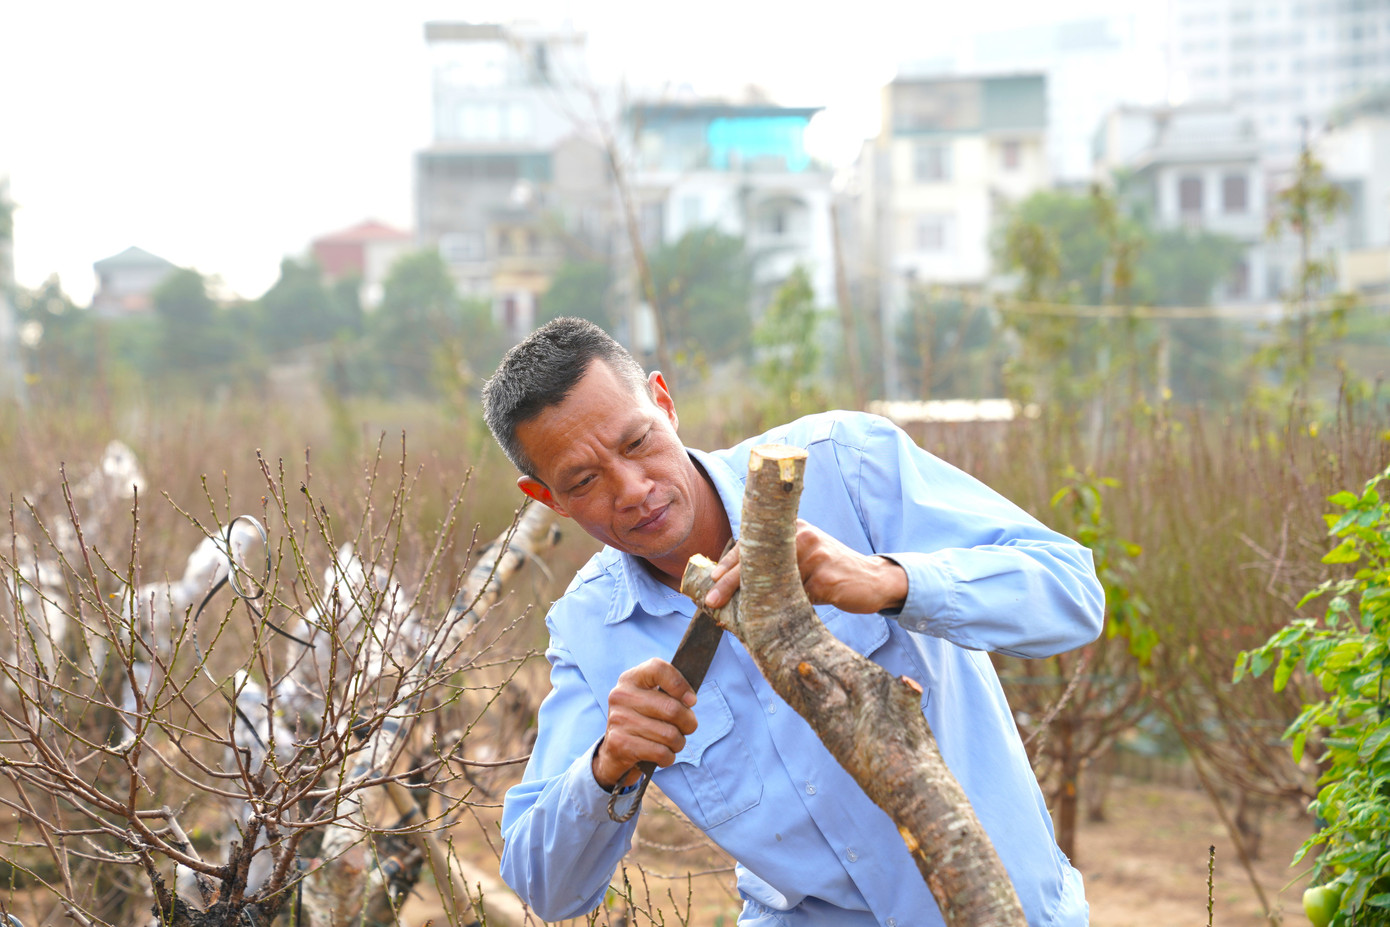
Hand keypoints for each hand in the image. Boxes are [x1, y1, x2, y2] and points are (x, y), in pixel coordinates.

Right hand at [592, 658, 698, 790]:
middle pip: (672, 708)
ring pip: (669, 734)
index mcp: (631, 679)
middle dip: (688, 723)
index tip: (691, 701)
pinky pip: (660, 752)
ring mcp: (618, 720)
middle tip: (688, 728)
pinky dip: (668, 757)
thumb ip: (671, 693)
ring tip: (673, 743)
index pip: (658, 669)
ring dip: (678, 743)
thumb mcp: (652, 699)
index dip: (680, 685)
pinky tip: (662, 755)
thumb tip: (689, 701)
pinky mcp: (619, 744)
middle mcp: (621, 696)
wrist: (615, 751)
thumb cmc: (643, 720)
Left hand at [703, 519, 907, 613]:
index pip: (754, 543)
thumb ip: (777, 564)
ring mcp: (815, 555)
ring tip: (740, 618)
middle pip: (757, 560)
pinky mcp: (827, 577)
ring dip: (756, 603)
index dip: (730, 563)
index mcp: (793, 527)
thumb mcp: (804, 559)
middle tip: (712, 600)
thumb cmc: (830, 572)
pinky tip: (776, 621)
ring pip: (774, 583)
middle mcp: (802, 535)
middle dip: (731, 583)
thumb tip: (735, 586)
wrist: (873, 580)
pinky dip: (784, 611)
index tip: (712, 580)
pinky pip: (796, 598)